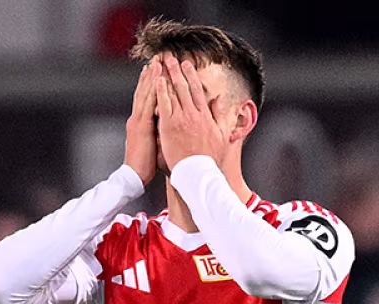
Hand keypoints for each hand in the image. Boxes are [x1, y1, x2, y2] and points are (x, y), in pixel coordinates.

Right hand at [125, 61, 159, 185]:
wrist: (133, 177)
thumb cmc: (145, 165)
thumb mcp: (154, 145)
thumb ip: (158, 132)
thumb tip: (169, 126)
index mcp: (141, 123)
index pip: (147, 99)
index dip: (152, 84)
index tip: (158, 69)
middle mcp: (138, 118)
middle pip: (145, 92)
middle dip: (152, 75)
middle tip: (158, 58)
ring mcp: (138, 121)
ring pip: (145, 94)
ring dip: (151, 78)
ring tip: (156, 62)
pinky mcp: (140, 126)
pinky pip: (147, 104)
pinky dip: (152, 90)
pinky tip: (156, 80)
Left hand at [155, 54, 227, 170]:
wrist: (198, 172)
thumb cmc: (209, 158)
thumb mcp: (221, 135)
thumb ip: (220, 115)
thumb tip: (220, 99)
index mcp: (205, 116)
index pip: (198, 90)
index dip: (191, 75)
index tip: (187, 64)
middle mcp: (194, 114)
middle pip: (185, 86)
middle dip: (177, 70)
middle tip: (171, 57)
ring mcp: (181, 119)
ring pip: (174, 92)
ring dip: (167, 75)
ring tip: (162, 63)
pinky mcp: (169, 125)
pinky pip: (163, 104)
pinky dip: (161, 90)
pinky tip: (157, 79)